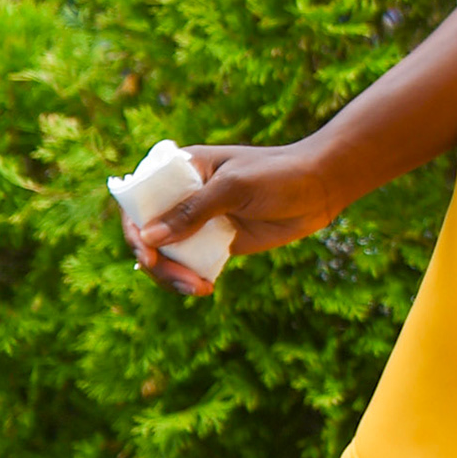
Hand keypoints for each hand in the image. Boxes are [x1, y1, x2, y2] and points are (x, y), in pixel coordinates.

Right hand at [123, 142, 340, 297]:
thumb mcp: (236, 187)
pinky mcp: (215, 241)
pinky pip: (189, 264)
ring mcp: (199, 220)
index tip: (147, 255)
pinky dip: (188, 279)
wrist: (321, 187)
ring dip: (172, 276)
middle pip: (148, 234)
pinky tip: (204, 288)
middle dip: (157, 262)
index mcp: (184, 169)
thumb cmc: (280, 174)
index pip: (140, 198)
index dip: (135, 228)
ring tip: (197, 288)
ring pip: (166, 254)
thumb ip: (194, 210)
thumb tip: (147, 238)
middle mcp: (185, 195)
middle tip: (181, 280)